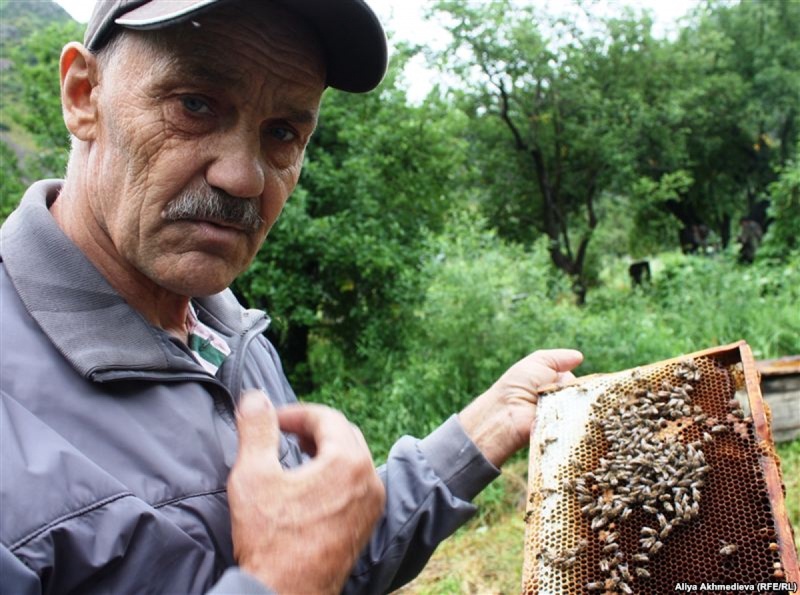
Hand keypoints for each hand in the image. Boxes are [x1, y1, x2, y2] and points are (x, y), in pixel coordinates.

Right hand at [228, 391, 385, 593]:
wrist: (284, 594)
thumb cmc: (269, 538)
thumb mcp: (254, 475)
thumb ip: (257, 429)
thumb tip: (255, 398)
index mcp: (348, 462)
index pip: (326, 418)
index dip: (295, 413)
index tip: (270, 420)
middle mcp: (369, 479)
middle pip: (344, 434)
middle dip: (313, 428)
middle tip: (283, 432)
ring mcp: (372, 504)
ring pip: (352, 458)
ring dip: (325, 449)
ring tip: (294, 454)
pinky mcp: (366, 524)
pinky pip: (356, 483)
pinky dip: (335, 473)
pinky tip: (308, 485)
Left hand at [459, 348, 582, 466]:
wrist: (506, 413)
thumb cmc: (517, 385)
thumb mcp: (537, 362)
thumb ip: (558, 359)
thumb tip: (579, 356)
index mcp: (556, 386)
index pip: (579, 382)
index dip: (573, 380)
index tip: (560, 380)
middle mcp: (562, 402)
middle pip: (584, 395)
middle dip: (574, 391)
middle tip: (556, 392)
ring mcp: (564, 418)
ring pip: (583, 408)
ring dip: (572, 403)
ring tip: (556, 402)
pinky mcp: (563, 432)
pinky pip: (577, 424)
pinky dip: (570, 417)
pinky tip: (561, 414)